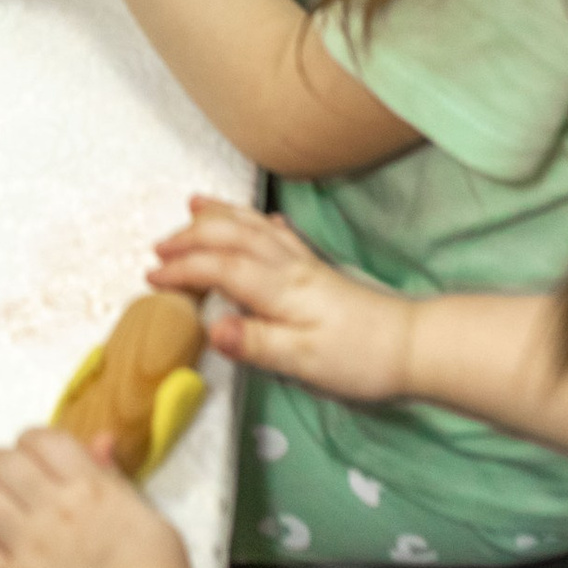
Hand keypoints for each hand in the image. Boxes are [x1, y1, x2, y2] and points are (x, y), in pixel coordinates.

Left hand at [0, 425, 201, 567]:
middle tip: (10, 492)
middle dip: (0, 470)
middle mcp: (52, 511)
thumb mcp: (153, 525)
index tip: (35, 464)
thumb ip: (118, 483)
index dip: (32, 447)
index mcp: (92, 490)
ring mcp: (24, 548)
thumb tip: (99, 443)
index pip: (40, 438)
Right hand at [150, 197, 416, 399]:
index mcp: (281, 289)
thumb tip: (210, 327)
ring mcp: (305, 265)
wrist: (415, 346)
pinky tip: (259, 220)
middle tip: (159, 247)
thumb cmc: (360, 358)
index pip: (221, 267)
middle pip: (232, 237)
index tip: (152, 277)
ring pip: (254, 227)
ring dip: (220, 216)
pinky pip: (281, 234)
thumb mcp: (303, 361)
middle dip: (191, 236)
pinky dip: (260, 222)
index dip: (184, 269)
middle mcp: (289, 267)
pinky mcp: (319, 271)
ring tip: (194, 206)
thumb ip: (255, 343)